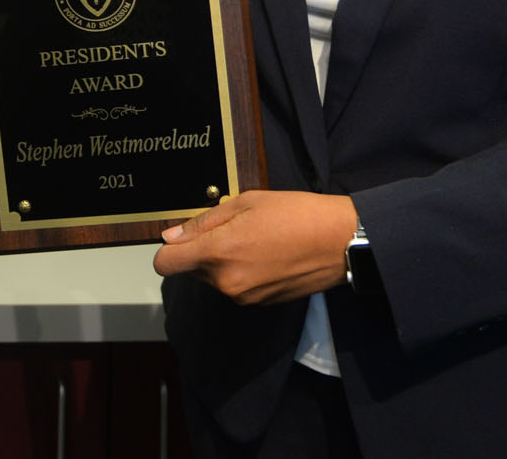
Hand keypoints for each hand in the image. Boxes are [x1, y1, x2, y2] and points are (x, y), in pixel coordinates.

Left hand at [151, 191, 358, 305]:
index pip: (166, 264)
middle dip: (203, 251)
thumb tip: (172, 236)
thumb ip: (204, 222)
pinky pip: (237, 287)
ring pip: (215, 278)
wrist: (340, 242)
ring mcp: (245, 297)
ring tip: (255, 239)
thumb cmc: (295, 213)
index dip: (168, 250)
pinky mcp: (261, 304)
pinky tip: (267, 254)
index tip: (181, 238)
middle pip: (192, 270)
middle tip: (233, 228)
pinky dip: (243, 272)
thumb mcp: (245, 203)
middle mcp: (227, 282)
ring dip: (224, 262)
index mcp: (219, 253)